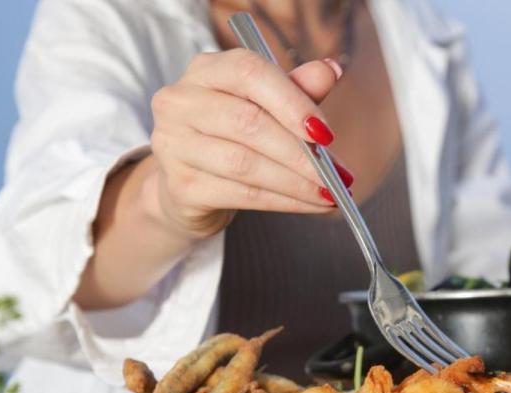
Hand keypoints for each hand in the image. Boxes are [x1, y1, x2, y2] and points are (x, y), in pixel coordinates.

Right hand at [148, 50, 351, 238]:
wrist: (192, 186)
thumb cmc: (233, 137)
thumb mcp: (266, 106)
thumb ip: (295, 88)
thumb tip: (330, 70)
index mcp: (206, 70)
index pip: (249, 72)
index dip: (292, 102)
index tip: (326, 133)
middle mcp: (180, 101)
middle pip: (248, 123)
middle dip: (300, 152)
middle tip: (336, 174)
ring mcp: (174, 145)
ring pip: (246, 164)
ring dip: (296, 182)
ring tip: (329, 192)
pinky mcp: (181, 187)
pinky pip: (242, 195)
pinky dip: (284, 201)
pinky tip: (310, 204)